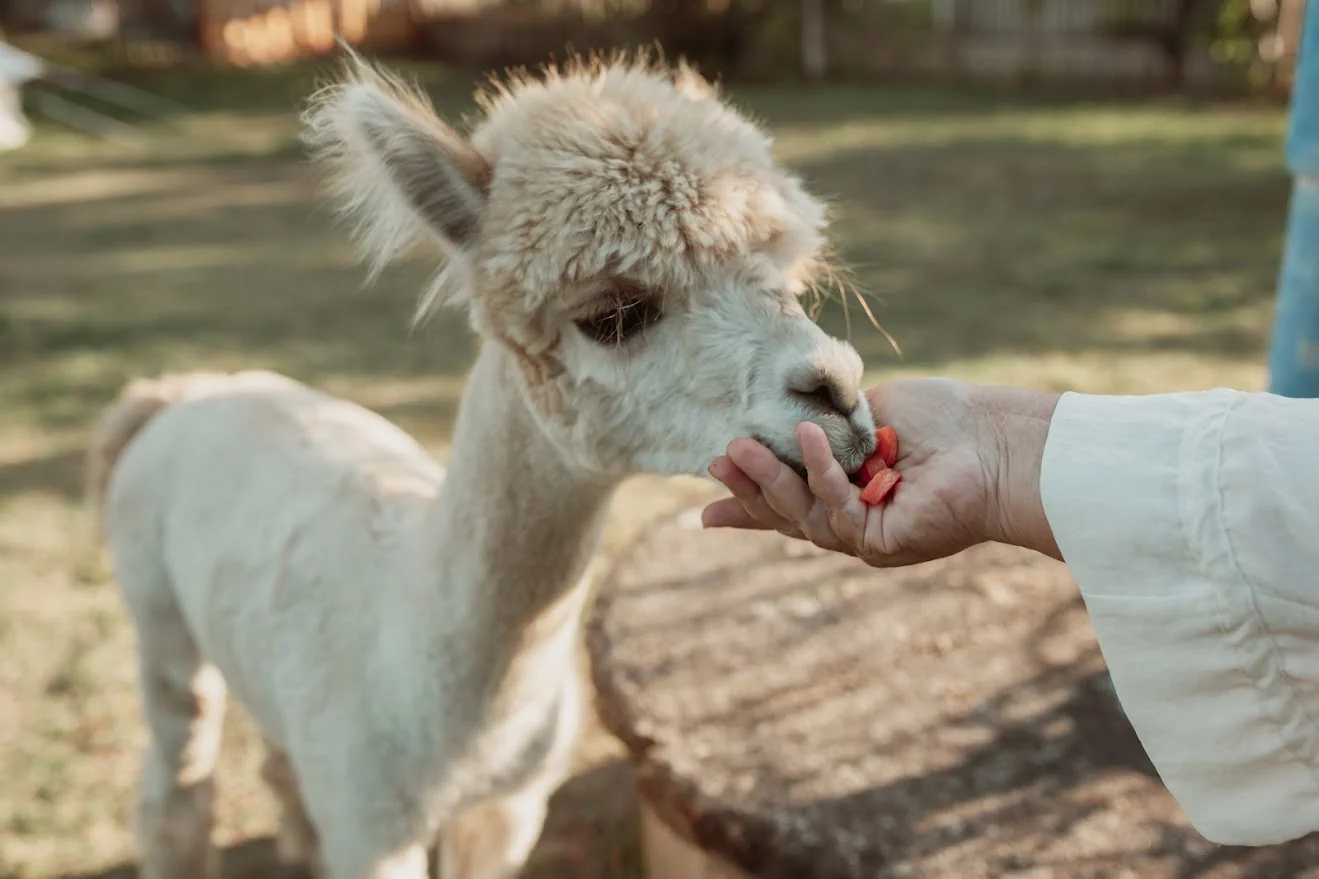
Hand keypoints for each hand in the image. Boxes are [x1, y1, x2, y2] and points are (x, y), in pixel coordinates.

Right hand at [702, 378, 1061, 566]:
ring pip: (802, 515)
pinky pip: (836, 508)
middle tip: (715, 460)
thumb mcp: (867, 416)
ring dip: (768, 480)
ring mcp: (867, 535)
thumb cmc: (945, 421)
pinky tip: (804, 437)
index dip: (749, 504)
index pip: (791, 500)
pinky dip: (819, 472)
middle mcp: (855, 520)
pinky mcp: (882, 541)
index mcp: (851, 491)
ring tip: (736, 449)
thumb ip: (824, 428)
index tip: (705, 512)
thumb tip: (785, 425)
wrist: (998, 442)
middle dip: (749, 488)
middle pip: (787, 513)